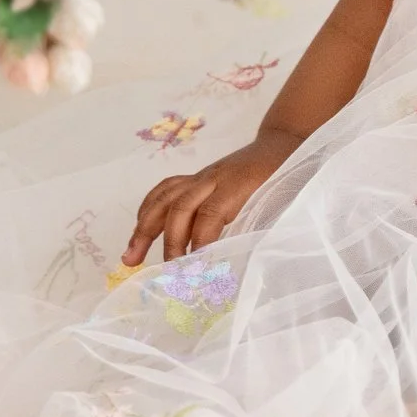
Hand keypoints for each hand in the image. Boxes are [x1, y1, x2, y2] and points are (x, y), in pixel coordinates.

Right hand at [123, 132, 301, 264]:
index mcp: (238, 185)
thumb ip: (262, 225)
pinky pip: (164, 190)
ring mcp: (200, 176)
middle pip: (181, 206)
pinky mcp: (194, 177)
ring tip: (130, 258)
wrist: (281, 144)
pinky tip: (138, 232)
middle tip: (168, 273)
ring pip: (164, 198)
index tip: (195, 271)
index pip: (211, 215)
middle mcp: (213, 178)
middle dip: (171, 242)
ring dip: (144, 228)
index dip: (200, 243)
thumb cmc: (286, 178)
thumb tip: (241, 261)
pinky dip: (148, 211)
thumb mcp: (283, 201)